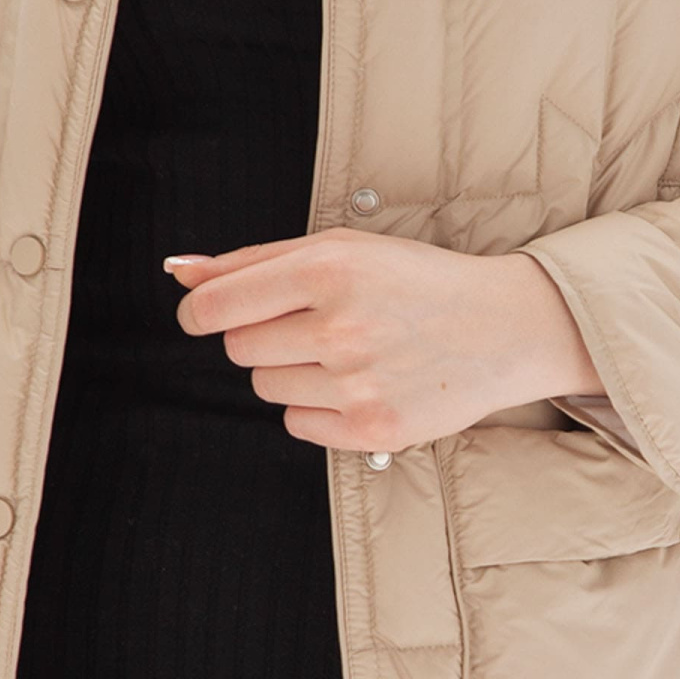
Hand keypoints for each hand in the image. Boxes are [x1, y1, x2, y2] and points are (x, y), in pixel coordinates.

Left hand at [164, 228, 603, 450]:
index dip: (200, 312)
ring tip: (348, 352)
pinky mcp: (371, 429)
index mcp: (327, 268)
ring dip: (292, 371)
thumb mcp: (340, 249)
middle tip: (318, 324)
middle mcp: (339, 325)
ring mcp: (356, 382)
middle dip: (265, 335)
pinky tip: (361, 383)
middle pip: (239, 349)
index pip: (215, 306)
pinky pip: (297, 423)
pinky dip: (318, 407)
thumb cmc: (413, 281)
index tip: (207, 314)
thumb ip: (252, 261)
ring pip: (266, 386)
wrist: (501, 327)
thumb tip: (178, 270)